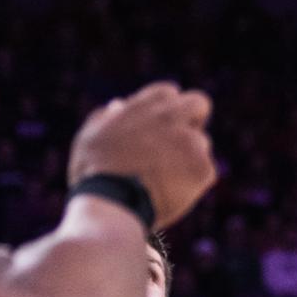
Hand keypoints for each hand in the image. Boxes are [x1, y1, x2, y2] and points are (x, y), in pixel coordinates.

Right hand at [69, 82, 215, 229]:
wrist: (112, 204)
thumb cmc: (96, 174)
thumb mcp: (90, 138)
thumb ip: (107, 118)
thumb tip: (119, 104)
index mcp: (144, 106)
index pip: (168, 92)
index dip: (166, 108)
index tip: (163, 124)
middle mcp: (170, 117)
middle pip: (199, 103)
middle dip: (195, 118)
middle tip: (184, 140)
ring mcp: (189, 141)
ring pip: (201, 143)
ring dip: (190, 156)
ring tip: (164, 178)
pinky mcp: (203, 167)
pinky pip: (206, 171)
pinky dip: (194, 183)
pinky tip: (172, 193)